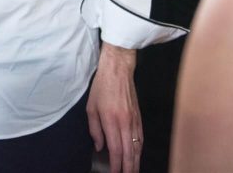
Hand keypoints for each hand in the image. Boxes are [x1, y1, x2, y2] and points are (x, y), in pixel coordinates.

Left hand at [87, 43, 140, 172]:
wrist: (118, 70)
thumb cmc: (102, 87)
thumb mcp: (91, 107)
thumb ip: (94, 129)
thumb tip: (100, 146)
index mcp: (111, 120)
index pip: (115, 149)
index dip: (116, 164)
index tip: (114, 172)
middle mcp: (125, 122)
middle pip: (129, 151)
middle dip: (128, 167)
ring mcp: (134, 120)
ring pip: (137, 146)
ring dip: (136, 161)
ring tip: (133, 170)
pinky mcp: (139, 117)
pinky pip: (141, 137)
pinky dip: (140, 149)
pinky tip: (138, 155)